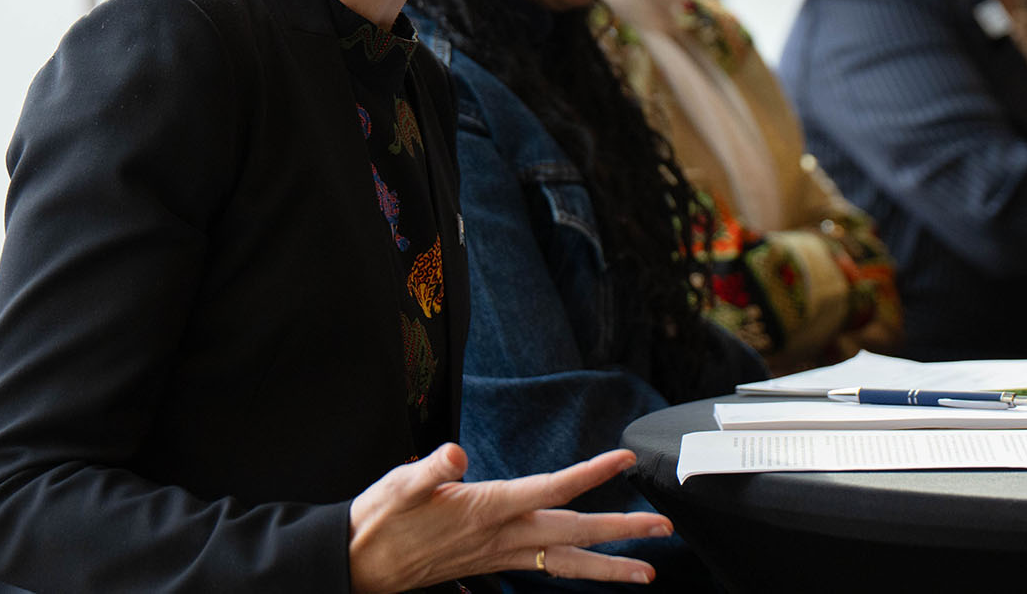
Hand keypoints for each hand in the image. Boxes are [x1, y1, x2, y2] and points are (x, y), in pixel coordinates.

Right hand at [348, 445, 671, 591]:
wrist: (360, 564)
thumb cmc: (381, 520)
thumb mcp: (400, 486)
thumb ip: (431, 470)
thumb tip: (454, 455)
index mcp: (489, 509)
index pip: (552, 489)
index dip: (591, 475)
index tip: (626, 460)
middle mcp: (503, 536)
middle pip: (575, 533)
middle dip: (623, 530)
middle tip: (666, 527)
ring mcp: (502, 554)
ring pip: (567, 562)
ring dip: (611, 565)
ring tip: (649, 571)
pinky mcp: (495, 563)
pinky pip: (547, 568)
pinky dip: (577, 570)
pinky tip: (594, 571)